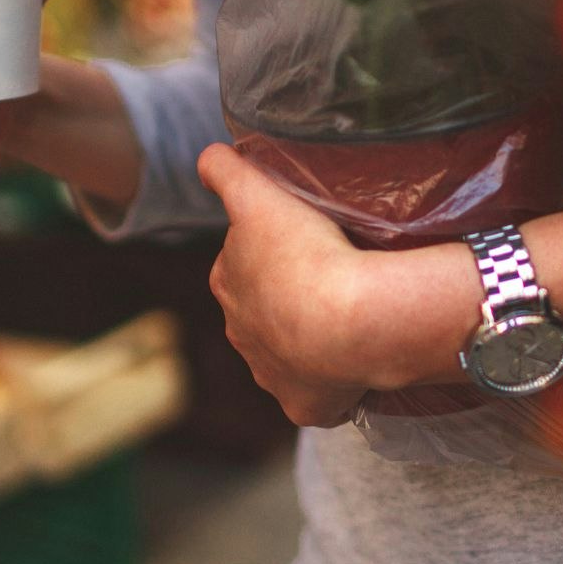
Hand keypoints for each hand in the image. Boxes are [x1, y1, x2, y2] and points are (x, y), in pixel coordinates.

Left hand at [197, 144, 395, 427]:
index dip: (270, 250)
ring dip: (309, 343)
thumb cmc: (303, 252)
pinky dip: (330, 386)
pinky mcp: (303, 405)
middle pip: (263, 310)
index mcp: (228, 283)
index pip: (242, 263)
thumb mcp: (258, 194)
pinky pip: (316, 396)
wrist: (347, 323)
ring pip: (289, 354)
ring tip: (347, 323)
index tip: (301, 242)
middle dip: (287, 299)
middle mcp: (242, 333)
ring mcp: (271, 374)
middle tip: (330, 280)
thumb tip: (209, 158)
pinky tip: (353, 369)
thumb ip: (226, 172)